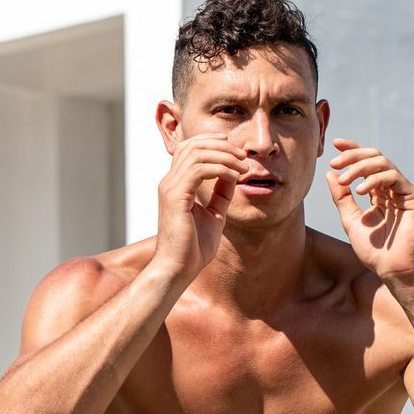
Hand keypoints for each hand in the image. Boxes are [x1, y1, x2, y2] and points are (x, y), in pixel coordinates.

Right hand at [154, 132, 240, 280]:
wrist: (178, 270)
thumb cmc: (193, 249)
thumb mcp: (214, 215)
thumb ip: (220, 195)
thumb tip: (232, 174)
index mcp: (176, 185)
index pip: (190, 149)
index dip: (213, 143)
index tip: (237, 152)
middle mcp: (169, 182)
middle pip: (192, 145)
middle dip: (221, 145)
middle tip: (243, 155)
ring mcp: (170, 188)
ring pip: (196, 153)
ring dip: (224, 156)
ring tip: (243, 166)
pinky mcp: (175, 197)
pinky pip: (199, 170)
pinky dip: (220, 168)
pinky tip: (234, 176)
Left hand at [326, 139, 413, 283]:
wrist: (394, 270)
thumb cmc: (376, 252)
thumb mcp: (351, 221)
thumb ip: (342, 198)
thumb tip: (330, 173)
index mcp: (379, 193)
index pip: (366, 163)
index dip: (352, 150)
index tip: (335, 144)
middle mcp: (392, 189)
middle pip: (375, 157)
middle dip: (353, 156)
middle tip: (335, 162)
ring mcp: (404, 192)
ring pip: (383, 163)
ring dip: (360, 167)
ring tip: (344, 180)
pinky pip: (394, 178)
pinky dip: (375, 180)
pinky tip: (360, 191)